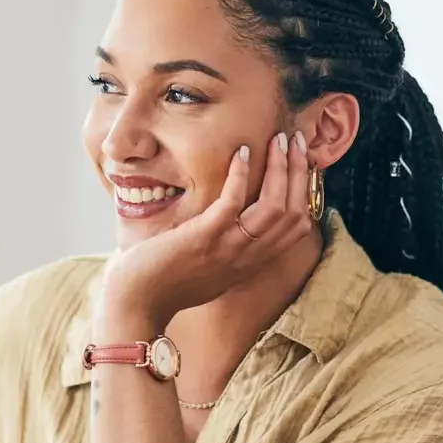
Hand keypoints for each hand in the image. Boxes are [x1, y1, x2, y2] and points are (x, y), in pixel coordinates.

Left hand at [102, 130, 313, 327]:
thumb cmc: (164, 283)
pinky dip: (240, 175)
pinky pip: (232, 203)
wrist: (136, 303)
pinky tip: (241, 152)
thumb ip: (227, 249)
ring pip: (273, 207)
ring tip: (278, 140)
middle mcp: (247, 257)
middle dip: (299, 172)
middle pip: (293, 212)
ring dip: (279, 168)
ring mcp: (228, 248)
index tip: (301, 163)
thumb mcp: (209, 268)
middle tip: (296, 141)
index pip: (297, 227)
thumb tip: (231, 221)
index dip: (305, 192)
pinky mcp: (203, 238)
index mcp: (251, 262)